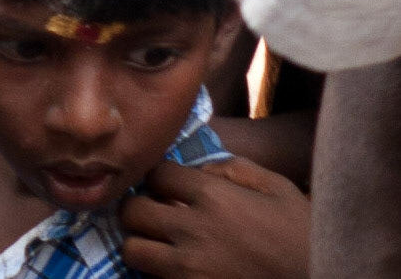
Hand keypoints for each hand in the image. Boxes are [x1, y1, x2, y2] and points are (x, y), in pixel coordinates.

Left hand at [120, 157, 309, 278]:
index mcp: (212, 196)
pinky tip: (173, 269)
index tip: (167, 186)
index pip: (156, 173)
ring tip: (158, 244)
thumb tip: (204, 167)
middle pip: (133, 212)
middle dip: (138, 210)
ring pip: (133, 252)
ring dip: (141, 245)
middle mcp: (193, 230)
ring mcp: (189, 269)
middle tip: (154, 214)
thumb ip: (236, 168)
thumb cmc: (302, 235)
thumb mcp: (277, 188)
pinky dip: (156, 275)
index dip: (158, 178)